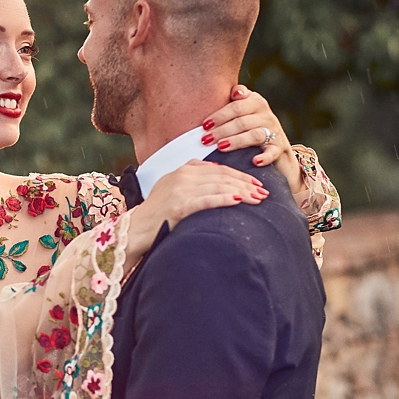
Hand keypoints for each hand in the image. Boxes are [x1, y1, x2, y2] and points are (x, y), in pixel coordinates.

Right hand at [125, 159, 266, 271]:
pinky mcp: (178, 205)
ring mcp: (179, 189)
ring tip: (258, 199)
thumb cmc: (157, 215)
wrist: (135, 230)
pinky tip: (239, 200)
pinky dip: (225, 199)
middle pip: (222, 176)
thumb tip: (217, 175)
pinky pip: (207, 199)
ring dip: (242, 192)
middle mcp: (181, 175)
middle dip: (246, 183)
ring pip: (218, 186)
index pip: (219, 169)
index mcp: (182, 169)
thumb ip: (192, 179)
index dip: (240, 175)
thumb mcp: (172, 189)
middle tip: (263, 192)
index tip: (256, 183)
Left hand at [201, 86, 293, 171]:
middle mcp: (265, 115)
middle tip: (205, 139)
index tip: (205, 124)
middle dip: (222, 130)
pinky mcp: (278, 147)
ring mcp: (273, 131)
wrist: (275, 143)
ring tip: (220, 147)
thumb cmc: (249, 124)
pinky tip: (254, 161)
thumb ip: (231, 101)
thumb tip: (226, 93)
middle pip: (242, 121)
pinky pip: (272, 152)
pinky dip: (265, 157)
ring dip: (237, 141)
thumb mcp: (242, 109)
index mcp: (255, 102)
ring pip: (254, 135)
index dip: (220, 115)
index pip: (236, 106)